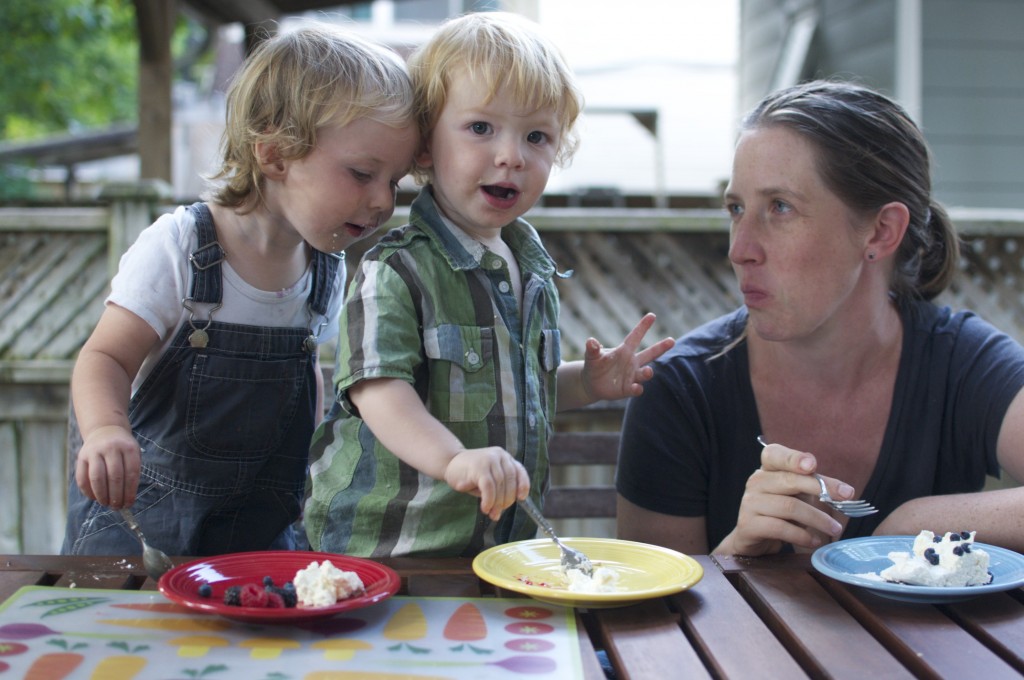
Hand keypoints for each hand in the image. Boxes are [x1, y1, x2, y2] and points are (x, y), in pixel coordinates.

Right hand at [74, 425, 141, 508]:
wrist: (105, 430)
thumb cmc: (122, 448)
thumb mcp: (133, 453)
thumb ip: (132, 472)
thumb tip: (127, 499)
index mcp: (128, 447)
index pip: (131, 473)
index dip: (130, 491)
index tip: (129, 504)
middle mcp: (111, 448)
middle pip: (114, 477)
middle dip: (116, 496)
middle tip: (117, 507)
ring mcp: (94, 451)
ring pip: (97, 478)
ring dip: (102, 495)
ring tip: (106, 504)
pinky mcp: (81, 456)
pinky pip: (82, 478)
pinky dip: (88, 491)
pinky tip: (94, 498)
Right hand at [444, 447, 529, 520]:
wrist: (449, 463)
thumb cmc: (470, 474)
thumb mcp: (489, 479)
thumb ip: (498, 489)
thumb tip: (502, 508)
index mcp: (504, 457)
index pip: (519, 471)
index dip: (523, 485)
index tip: (521, 498)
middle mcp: (499, 455)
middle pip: (510, 481)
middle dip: (506, 500)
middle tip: (498, 513)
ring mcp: (489, 459)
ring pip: (500, 485)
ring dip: (497, 503)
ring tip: (491, 513)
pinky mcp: (479, 466)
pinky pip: (489, 487)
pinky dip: (489, 500)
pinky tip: (485, 507)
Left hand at [582, 313, 674, 400]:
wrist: (591, 383)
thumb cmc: (594, 365)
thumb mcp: (592, 356)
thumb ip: (593, 349)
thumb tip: (590, 341)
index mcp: (624, 350)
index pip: (635, 336)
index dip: (643, 326)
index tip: (652, 315)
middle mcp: (632, 362)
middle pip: (650, 354)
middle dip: (661, 347)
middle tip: (672, 340)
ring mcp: (631, 376)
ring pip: (644, 373)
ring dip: (647, 372)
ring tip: (649, 371)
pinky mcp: (627, 389)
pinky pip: (635, 389)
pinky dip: (636, 388)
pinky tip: (637, 388)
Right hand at [715, 443, 850, 555]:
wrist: (755, 538)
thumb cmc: (780, 512)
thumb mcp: (797, 494)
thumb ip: (814, 486)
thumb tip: (845, 492)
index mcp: (767, 469)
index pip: (774, 454)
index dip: (793, 458)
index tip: (813, 465)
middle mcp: (756, 482)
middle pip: (789, 480)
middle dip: (821, 488)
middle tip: (846, 497)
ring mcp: (750, 503)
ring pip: (789, 507)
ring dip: (818, 519)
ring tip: (835, 529)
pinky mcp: (748, 525)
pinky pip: (780, 528)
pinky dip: (802, 536)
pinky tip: (814, 541)